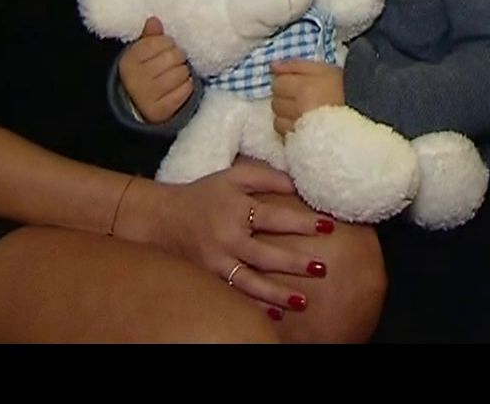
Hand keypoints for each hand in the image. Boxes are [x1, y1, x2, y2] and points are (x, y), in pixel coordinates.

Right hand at [120, 17, 193, 123]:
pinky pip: (186, 90)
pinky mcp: (160, 110)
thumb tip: (154, 20)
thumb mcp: (141, 55)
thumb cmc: (142, 75)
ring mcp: (147, 96)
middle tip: (174, 61)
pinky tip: (180, 86)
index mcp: (129, 61)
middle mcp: (136, 79)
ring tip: (177, 74)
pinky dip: (187, 86)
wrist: (136, 108)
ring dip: (183, 72)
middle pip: (173, 57)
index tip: (166, 48)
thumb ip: (149, 38)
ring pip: (181, 73)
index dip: (167, 43)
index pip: (158, 42)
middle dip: (178, 57)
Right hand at [124, 160, 336, 313]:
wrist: (160, 219)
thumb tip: (300, 185)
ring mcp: (215, 263)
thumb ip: (267, 177)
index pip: (275, 217)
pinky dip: (252, 306)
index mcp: (236, 210)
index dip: (302, 222)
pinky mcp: (208, 279)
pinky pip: (233, 296)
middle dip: (294, 263)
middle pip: (264, 256)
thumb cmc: (204, 195)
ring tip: (302, 301)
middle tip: (322, 268)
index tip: (328, 226)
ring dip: (276, 294)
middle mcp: (226, 239)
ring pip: (249, 283)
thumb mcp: (234, 177)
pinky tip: (273, 313)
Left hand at [270, 60, 346, 137]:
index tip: (297, 85)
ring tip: (301, 114)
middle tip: (301, 98)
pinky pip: (286, 136)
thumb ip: (295, 65)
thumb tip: (272, 66)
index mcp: (304, 88)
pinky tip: (303, 126)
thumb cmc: (345, 87)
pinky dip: (291, 130)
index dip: (285, 83)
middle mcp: (299, 109)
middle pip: (275, 103)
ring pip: (277, 122)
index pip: (277, 84)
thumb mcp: (323, 69)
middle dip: (285, 99)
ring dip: (285, 117)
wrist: (367, 111)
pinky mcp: (302, 143)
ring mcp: (300, 128)